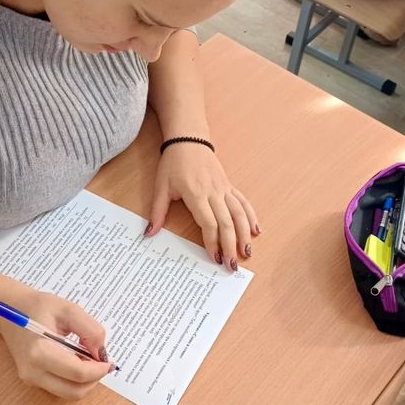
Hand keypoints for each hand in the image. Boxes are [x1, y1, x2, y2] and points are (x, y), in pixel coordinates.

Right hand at [0, 290, 113, 399]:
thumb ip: (90, 329)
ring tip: (87, 358)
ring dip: (85, 381)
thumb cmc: (38, 306)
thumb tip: (101, 352)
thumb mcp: (68, 309)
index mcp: (39, 352)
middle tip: (101, 361)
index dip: (99, 370)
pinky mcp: (32, 380)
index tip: (109, 360)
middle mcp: (32, 371)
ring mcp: (30, 379)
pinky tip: (76, 360)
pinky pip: (61, 387)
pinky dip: (74, 380)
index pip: (77, 373)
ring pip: (69, 393)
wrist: (10, 310)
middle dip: (94, 379)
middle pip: (74, 391)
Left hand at [147, 142, 259, 270]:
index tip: (214, 258)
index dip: (213, 242)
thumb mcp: (160, 187)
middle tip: (232, 266)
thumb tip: (149, 234)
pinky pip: (243, 202)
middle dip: (231, 245)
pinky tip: (255, 231)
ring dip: (245, 234)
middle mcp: (214, 192)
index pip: (209, 223)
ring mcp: (224, 189)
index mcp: (196, 194)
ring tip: (247, 252)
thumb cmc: (173, 163)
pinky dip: (251, 217)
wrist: (188, 139)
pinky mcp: (229, 185)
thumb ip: (157, 212)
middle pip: (227, 222)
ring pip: (240, 214)